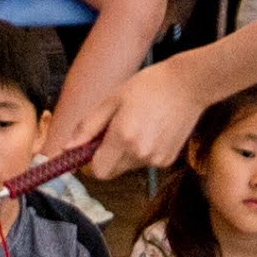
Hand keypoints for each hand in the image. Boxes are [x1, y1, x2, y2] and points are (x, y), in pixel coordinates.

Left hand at [86, 55, 204, 180]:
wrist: (189, 85)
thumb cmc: (149, 86)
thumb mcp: (112, 100)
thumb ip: (88, 127)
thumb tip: (67, 148)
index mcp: (123, 137)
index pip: (97, 171)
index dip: (89, 163)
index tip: (90, 148)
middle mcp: (140, 154)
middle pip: (111, 171)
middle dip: (107, 156)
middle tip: (115, 129)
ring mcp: (156, 159)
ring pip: (128, 167)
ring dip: (125, 153)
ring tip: (138, 125)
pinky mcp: (167, 160)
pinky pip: (144, 162)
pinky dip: (142, 151)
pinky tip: (152, 130)